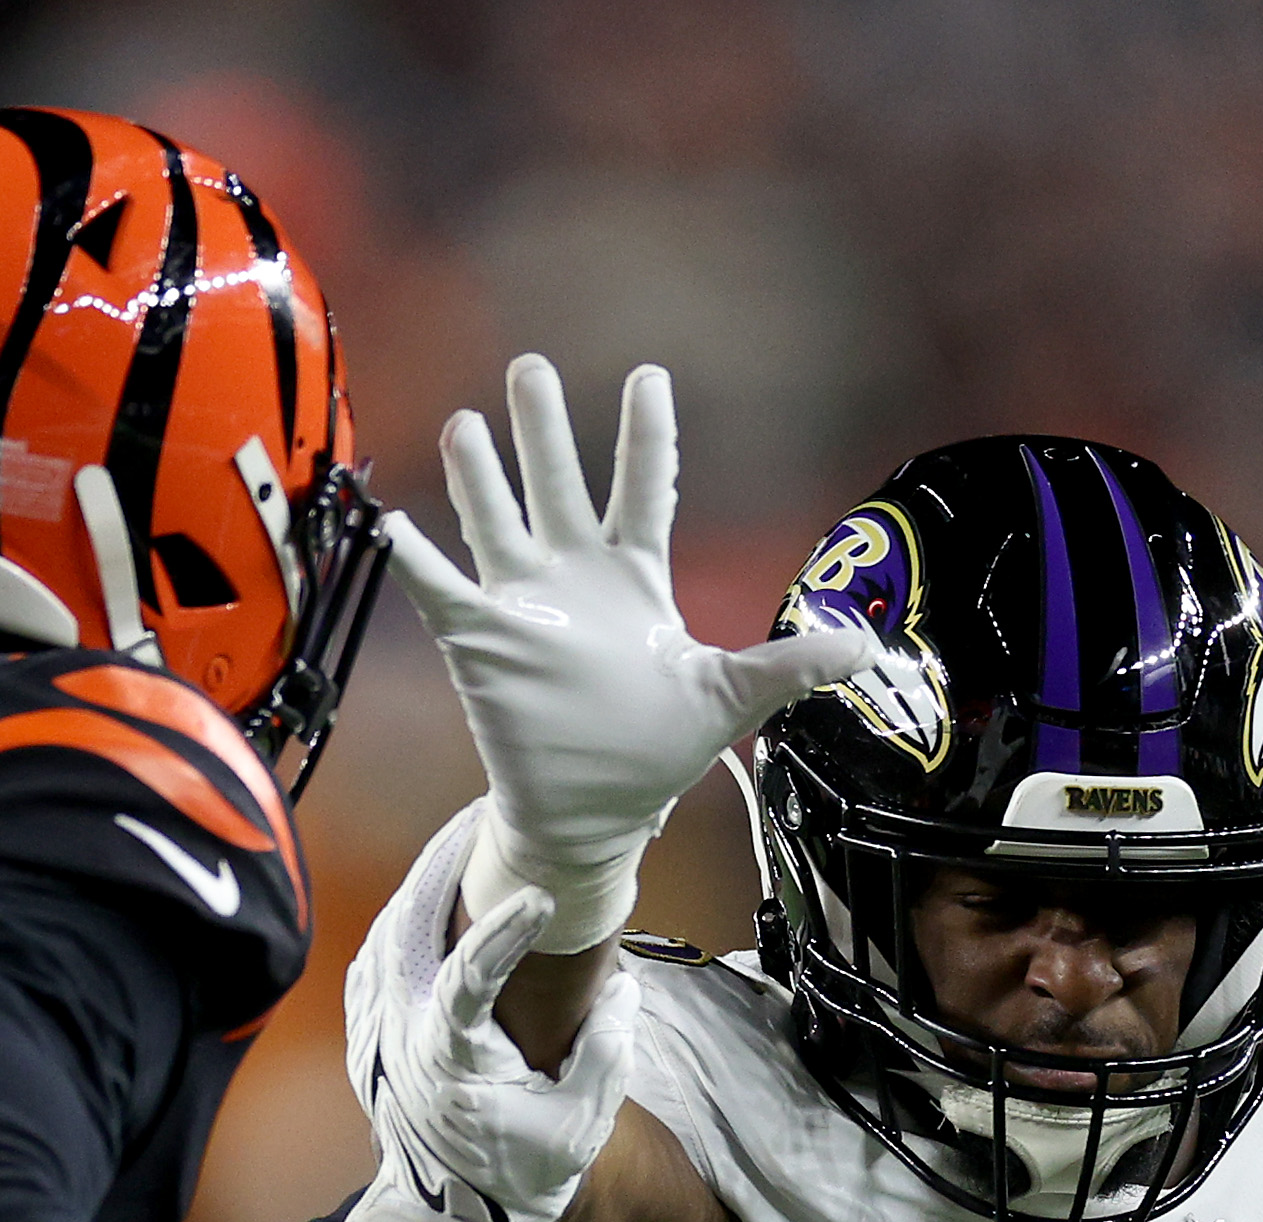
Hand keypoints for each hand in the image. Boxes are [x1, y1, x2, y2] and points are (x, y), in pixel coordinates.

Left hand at [340, 813, 639, 1221]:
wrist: (457, 1217)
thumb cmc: (524, 1169)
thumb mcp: (581, 1120)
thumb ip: (606, 1050)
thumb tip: (623, 984)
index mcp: (453, 1060)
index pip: (469, 981)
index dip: (502, 934)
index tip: (542, 897)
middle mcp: (404, 1038)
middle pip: (411, 933)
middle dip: (448, 868)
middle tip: (489, 817)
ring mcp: (380, 1031)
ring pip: (388, 934)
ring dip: (425, 882)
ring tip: (467, 833)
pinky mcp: (373, 1028)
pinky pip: (378, 952)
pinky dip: (404, 911)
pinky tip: (433, 882)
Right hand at [383, 356, 872, 951]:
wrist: (593, 813)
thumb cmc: (653, 751)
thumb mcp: (730, 699)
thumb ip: (790, 664)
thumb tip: (868, 647)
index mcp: (635, 577)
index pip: (645, 488)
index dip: (648, 435)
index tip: (648, 375)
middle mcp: (575, 576)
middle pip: (559, 484)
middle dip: (545, 428)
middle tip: (530, 368)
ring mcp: (525, 604)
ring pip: (498, 521)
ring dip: (480, 475)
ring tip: (467, 423)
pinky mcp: (482, 642)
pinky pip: (441, 592)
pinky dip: (417, 561)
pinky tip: (394, 523)